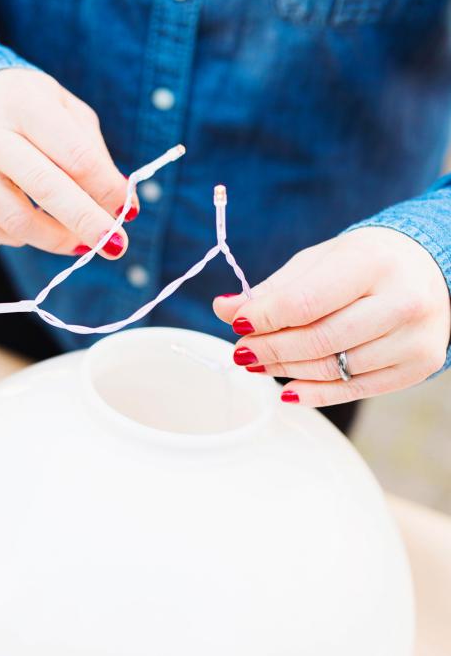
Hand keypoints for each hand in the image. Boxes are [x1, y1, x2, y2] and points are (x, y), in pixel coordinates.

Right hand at [0, 68, 137, 256]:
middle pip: (49, 192)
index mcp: (22, 102)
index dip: (108, 191)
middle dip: (89, 224)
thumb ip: (93, 153)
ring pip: (19, 223)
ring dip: (59, 239)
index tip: (128, 212)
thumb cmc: (21, 105)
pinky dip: (25, 237)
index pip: (77, 157)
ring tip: (79, 240)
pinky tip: (37, 223)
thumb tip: (121, 207)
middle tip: (115, 245)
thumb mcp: (62, 108)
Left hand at [213, 227, 450, 405]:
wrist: (432, 270)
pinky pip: (354, 389)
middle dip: (270, 348)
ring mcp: (412, 339)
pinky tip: (288, 388)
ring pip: (332, 368)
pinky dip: (314, 393)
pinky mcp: (416, 366)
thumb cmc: (368, 263)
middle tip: (242, 350)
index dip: (263, 318)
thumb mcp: (321, 261)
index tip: (237, 322)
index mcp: (373, 263)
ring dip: (286, 369)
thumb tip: (225, 308)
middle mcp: (401, 302)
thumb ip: (275, 288)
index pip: (305, 302)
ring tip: (260, 363)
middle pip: (317, 340)